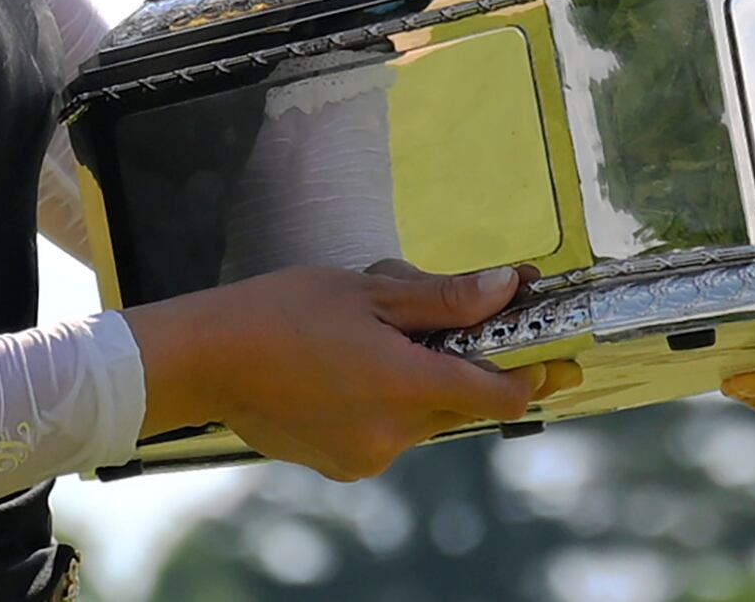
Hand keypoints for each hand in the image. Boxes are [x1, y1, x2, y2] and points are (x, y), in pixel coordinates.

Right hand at [122, 261, 580, 480]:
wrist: (204, 360)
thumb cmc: (281, 312)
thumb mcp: (369, 290)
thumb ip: (445, 299)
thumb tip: (507, 289)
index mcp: (407, 387)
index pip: (498, 394)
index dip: (529, 371)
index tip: (550, 353)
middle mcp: (395, 435)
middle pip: (457, 402)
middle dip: (455, 363)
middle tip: (427, 318)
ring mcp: (366, 456)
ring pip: (420, 416)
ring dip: (414, 381)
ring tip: (364, 337)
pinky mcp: (341, 465)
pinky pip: (385, 432)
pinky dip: (381, 402)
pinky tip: (342, 367)